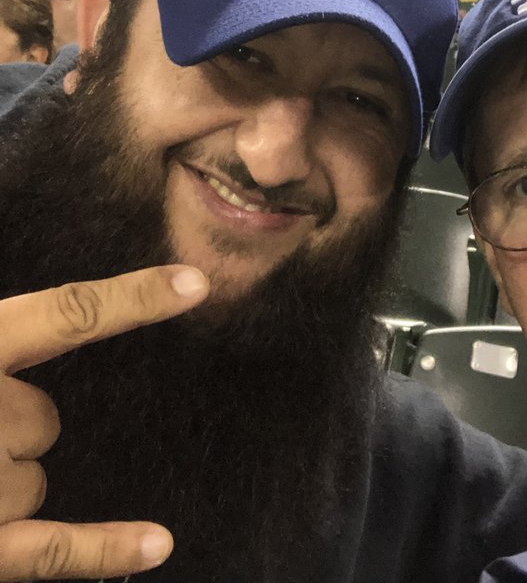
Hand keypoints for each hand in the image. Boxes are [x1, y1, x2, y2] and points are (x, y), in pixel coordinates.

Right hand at [0, 265, 208, 579]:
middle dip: (15, 428)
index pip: (67, 314)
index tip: (197, 285)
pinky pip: (50, 551)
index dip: (133, 299)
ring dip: (7, 485)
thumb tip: (47, 330)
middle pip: (45, 420)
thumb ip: (2, 343)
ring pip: (38, 480)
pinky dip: (103, 550)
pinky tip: (158, 545)